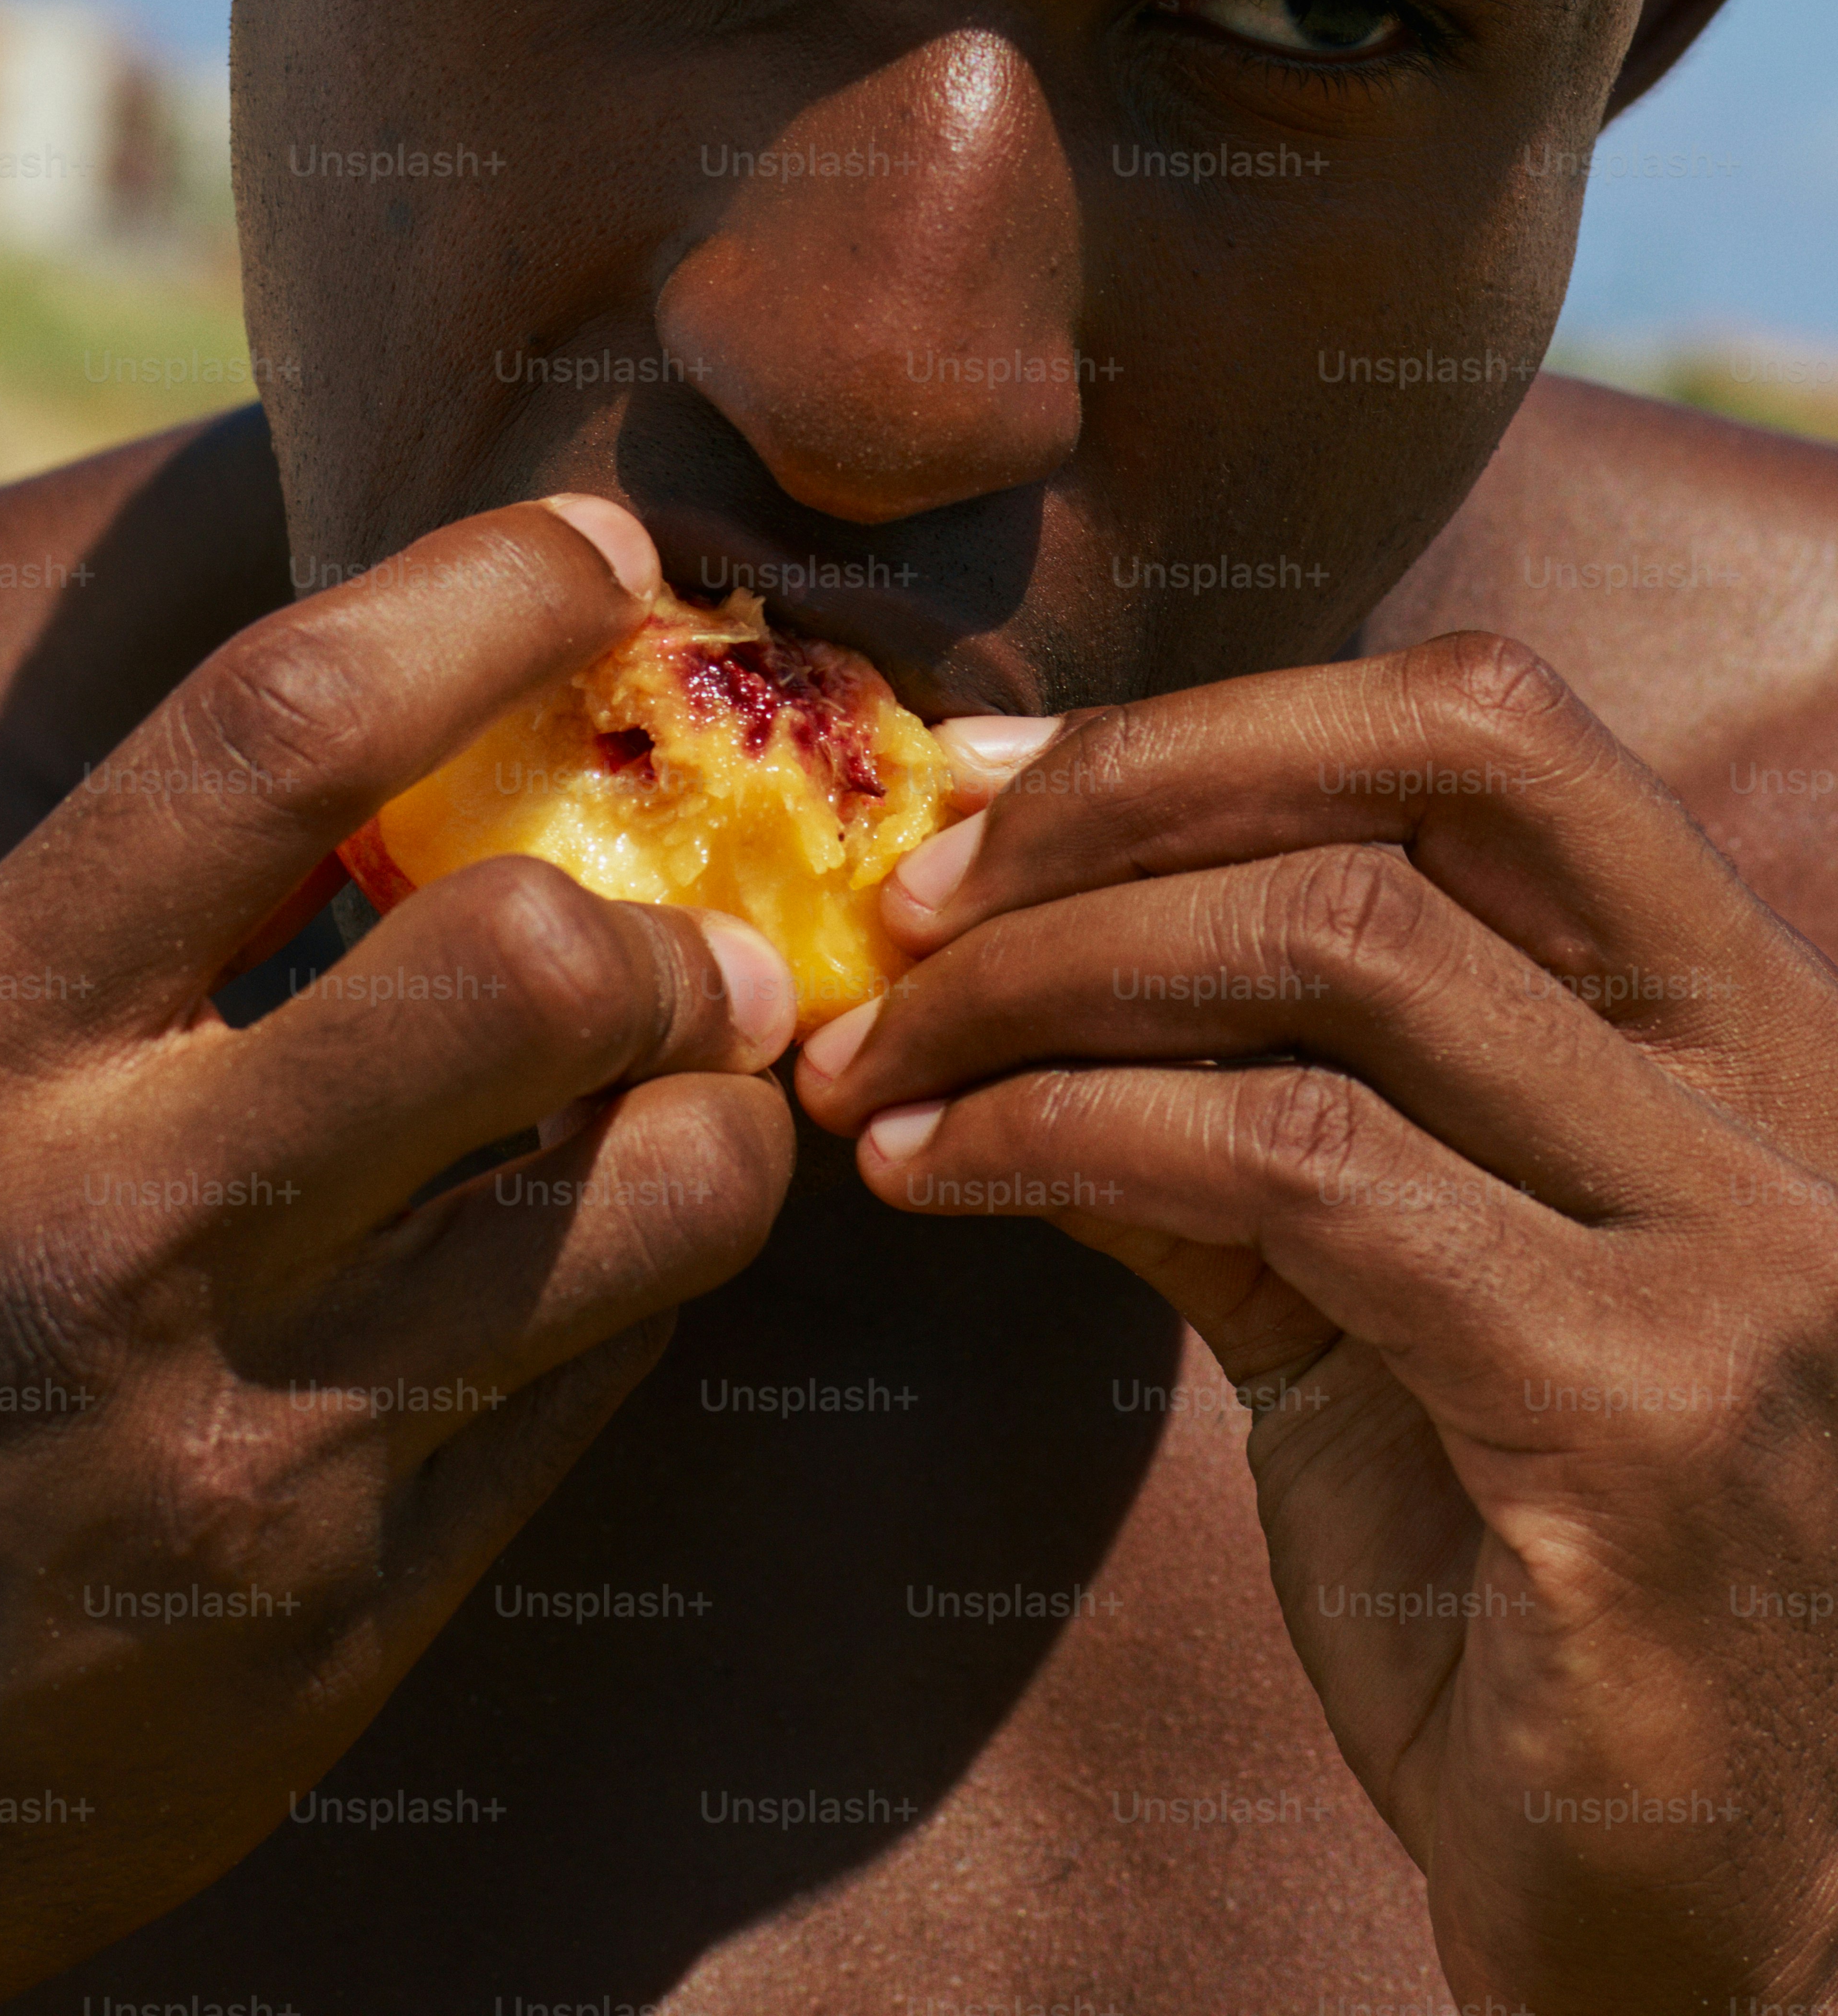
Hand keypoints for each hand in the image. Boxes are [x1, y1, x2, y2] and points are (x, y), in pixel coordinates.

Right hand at [0, 497, 794, 2014]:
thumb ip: (51, 929)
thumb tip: (312, 760)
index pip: (272, 739)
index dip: (481, 600)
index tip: (607, 559)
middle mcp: (115, 1230)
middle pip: (526, 970)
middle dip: (666, 918)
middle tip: (690, 930)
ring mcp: (250, 1440)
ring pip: (651, 1202)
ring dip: (718, 1116)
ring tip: (678, 1093)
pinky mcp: (349, 1612)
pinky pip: (601, 1384)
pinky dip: (638, 1281)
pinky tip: (586, 1254)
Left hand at [799, 632, 1837, 2013]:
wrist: (1709, 1906)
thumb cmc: (1522, 1582)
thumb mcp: (1372, 1299)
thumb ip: (1224, 1118)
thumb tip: (984, 967)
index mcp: (1733, 1027)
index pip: (1489, 732)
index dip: (1214, 727)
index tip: (985, 783)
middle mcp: (1774, 1095)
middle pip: (1414, 800)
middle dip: (1113, 812)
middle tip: (906, 912)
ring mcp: (1734, 1245)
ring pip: (1334, 963)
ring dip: (1041, 987)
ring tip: (876, 1060)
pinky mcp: (1638, 1408)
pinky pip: (1293, 1168)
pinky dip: (1065, 1131)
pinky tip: (933, 1173)